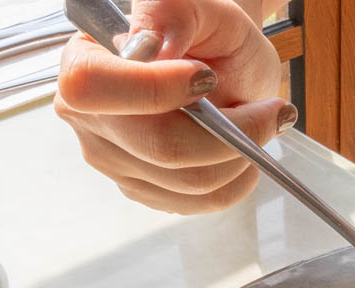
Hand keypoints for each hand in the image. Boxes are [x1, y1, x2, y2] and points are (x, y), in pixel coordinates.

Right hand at [55, 0, 289, 213]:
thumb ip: (171, 12)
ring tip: (263, 125)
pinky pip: (199, 201)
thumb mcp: (198, 6)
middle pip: (157, 146)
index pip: (93, 87)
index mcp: (85, 61)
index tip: (207, 76)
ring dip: (241, 156)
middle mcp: (88, 117)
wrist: (222, 64)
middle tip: (270, 112)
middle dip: (228, 133)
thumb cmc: (206, 32)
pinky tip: (245, 154)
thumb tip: (152, 47)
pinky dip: (236, 180)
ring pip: (187, 180)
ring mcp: (114, 160)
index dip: (154, 89)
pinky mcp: (145, 189)